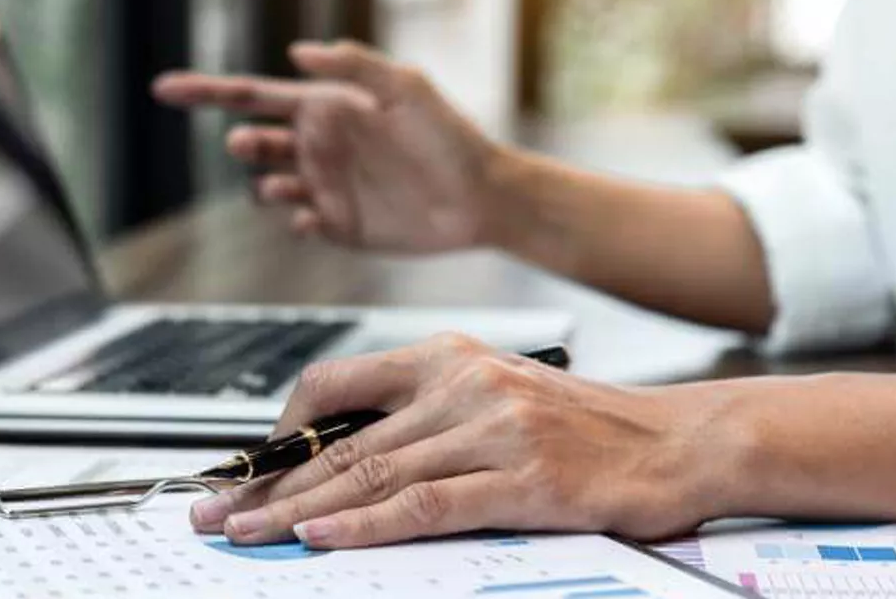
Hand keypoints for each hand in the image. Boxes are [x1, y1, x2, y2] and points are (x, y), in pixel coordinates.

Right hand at [152, 41, 501, 252]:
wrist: (483, 197)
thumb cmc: (450, 135)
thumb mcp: (407, 87)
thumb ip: (354, 66)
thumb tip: (297, 53)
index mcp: (325, 106)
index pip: (253, 96)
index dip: (205, 92)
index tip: (162, 89)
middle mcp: (318, 146)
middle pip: (253, 143)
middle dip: (244, 143)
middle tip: (254, 144)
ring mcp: (325, 188)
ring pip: (267, 187)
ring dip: (266, 185)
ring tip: (287, 186)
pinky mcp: (339, 228)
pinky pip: (299, 224)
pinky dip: (297, 220)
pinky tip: (317, 217)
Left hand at [187, 334, 745, 548]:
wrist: (681, 440)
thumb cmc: (587, 428)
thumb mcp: (499, 399)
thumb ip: (426, 418)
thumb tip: (344, 461)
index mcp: (450, 358)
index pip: (336, 384)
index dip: (279, 429)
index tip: (243, 469)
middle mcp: (464, 384)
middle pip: (340, 440)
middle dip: (267, 481)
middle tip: (214, 510)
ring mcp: (493, 430)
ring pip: (370, 472)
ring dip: (296, 510)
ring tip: (247, 534)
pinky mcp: (523, 480)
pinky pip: (425, 504)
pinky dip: (366, 524)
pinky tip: (322, 537)